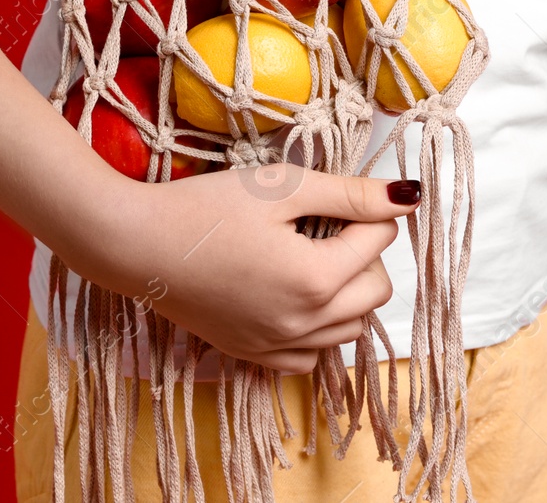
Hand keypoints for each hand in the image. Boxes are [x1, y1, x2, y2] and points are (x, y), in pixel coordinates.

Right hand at [69, 165, 420, 374]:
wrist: (136, 245)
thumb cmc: (206, 208)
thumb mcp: (282, 188)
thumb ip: (351, 194)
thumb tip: (410, 195)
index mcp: (316, 279)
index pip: (380, 241)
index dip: (364, 210)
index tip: (331, 197)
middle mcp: (304, 324)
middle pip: (376, 289)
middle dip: (362, 252)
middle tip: (321, 225)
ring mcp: (279, 346)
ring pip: (352, 328)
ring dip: (347, 292)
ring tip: (309, 257)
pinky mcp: (254, 355)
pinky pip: (313, 358)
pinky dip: (318, 330)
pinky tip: (294, 297)